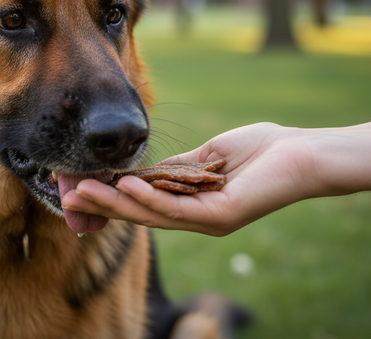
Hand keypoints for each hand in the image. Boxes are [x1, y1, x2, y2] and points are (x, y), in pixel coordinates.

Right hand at [62, 122, 323, 235]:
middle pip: (139, 214)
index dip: (109, 197)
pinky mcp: (220, 217)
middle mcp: (195, 218)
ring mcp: (207, 221)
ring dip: (115, 203)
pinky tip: (125, 186)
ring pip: (151, 215)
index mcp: (191, 204)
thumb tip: (140, 170)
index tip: (78, 186)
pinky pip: (176, 210)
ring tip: (84, 191)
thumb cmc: (261, 150)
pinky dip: (147, 198)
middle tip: (68, 198)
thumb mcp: (207, 156)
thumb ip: (175, 167)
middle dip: (102, 205)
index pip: (142, 203)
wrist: (303, 154)